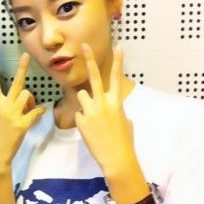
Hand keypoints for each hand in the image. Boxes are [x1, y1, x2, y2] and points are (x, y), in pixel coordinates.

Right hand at [0, 53, 44, 169]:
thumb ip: (10, 106)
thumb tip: (26, 100)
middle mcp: (4, 106)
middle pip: (16, 83)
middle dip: (21, 68)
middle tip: (26, 55)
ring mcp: (13, 114)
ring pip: (28, 95)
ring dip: (32, 100)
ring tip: (29, 108)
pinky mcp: (22, 124)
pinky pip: (36, 111)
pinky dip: (40, 111)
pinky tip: (40, 112)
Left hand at [75, 44, 135, 175]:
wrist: (116, 158)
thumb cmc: (124, 140)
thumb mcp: (124, 120)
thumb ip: (116, 109)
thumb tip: (110, 106)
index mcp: (116, 102)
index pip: (117, 77)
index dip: (118, 61)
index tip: (119, 46)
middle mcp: (103, 103)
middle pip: (94, 77)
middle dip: (89, 59)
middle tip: (84, 45)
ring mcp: (90, 111)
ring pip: (81, 97)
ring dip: (85, 103)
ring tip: (93, 119)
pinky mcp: (80, 120)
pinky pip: (79, 114)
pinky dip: (83, 121)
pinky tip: (90, 131)